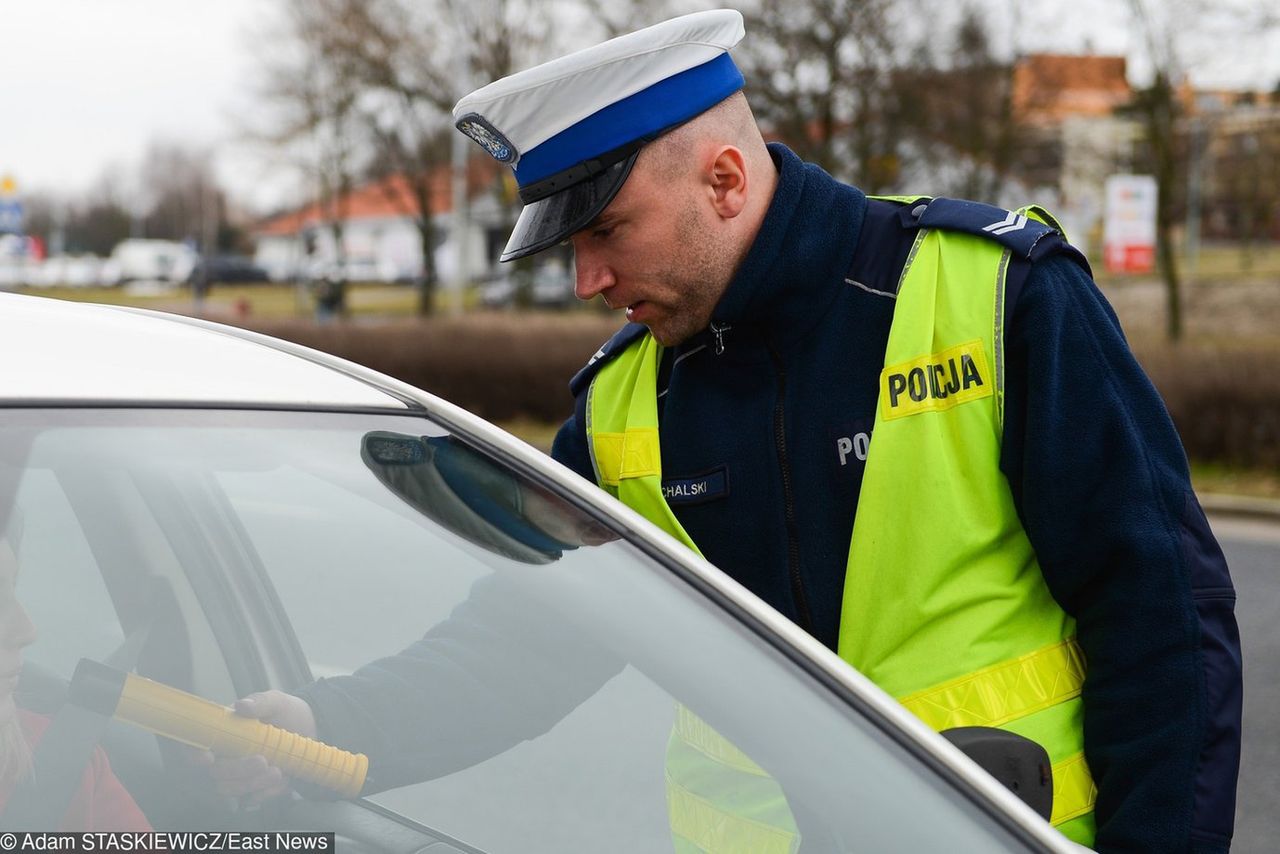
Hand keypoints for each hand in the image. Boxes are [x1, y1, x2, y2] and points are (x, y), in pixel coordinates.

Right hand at [199, 691, 317, 806]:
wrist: (309, 729)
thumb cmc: (285, 712)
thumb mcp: (275, 702)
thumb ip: (259, 702)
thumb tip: (242, 705)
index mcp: (223, 732)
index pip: (196, 745)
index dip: (194, 754)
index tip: (208, 757)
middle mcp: (225, 756)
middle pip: (215, 772)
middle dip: (237, 770)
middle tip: (262, 760)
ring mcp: (238, 774)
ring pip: (230, 789)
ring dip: (252, 783)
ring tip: (278, 771)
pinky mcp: (254, 788)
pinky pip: (251, 799)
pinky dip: (265, 793)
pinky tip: (282, 781)